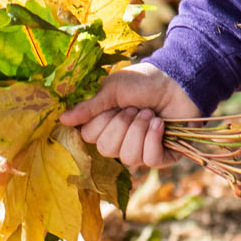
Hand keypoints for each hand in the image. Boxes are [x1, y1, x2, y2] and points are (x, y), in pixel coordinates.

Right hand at [64, 63, 203, 170]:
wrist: (178, 80)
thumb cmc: (144, 82)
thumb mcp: (113, 89)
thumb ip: (89, 107)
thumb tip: (61, 119)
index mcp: (104, 125)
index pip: (89, 137)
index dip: (102, 121)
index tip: (115, 104)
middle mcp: (119, 142)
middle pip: (107, 150)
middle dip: (122, 124)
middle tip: (134, 107)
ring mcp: (140, 151)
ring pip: (129, 157)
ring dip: (140, 129)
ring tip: (149, 113)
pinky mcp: (162, 156)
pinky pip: (150, 160)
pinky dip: (154, 138)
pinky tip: (160, 123)